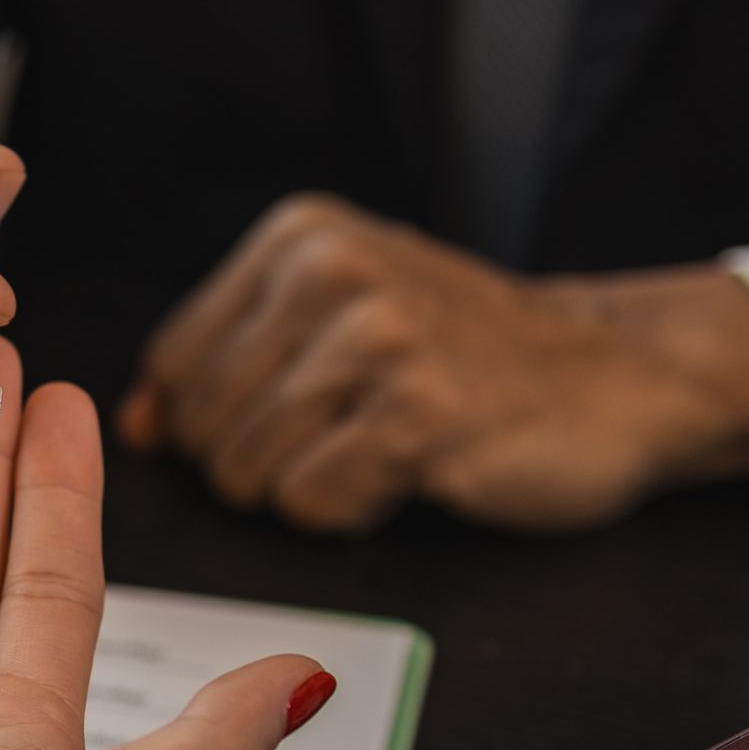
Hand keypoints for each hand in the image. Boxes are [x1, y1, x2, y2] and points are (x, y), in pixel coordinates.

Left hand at [118, 195, 748, 532]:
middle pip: (204, 425)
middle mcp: (330, 271)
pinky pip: (310, 501)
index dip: (207, 423)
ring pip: (249, 471)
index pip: (175, 364)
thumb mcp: (340, 321)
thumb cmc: (467, 357)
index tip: (286, 422)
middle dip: (258, 463)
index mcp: (299, 238)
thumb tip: (135, 423)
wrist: (614, 374)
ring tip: (381, 449)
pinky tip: (408, 472)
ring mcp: (377, 338)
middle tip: (346, 440)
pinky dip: (349, 511)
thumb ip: (231, 360)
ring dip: (309, 488)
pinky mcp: (417, 412)